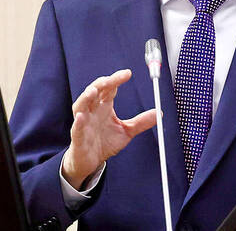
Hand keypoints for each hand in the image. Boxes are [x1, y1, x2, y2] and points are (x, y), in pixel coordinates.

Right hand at [61, 69, 155, 189]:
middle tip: (111, 79)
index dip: (116, 79)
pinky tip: (81, 117)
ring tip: (93, 91)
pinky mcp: (78, 137)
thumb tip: (159, 113)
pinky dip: (78, 122)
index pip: (109, 88)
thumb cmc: (105, 142)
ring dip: (86, 97)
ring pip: (81, 105)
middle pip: (94, 91)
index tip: (127, 73)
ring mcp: (83, 122)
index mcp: (104, 106)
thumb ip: (141, 122)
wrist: (90, 161)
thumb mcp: (126, 131)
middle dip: (102, 83)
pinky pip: (77, 128)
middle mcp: (92, 110)